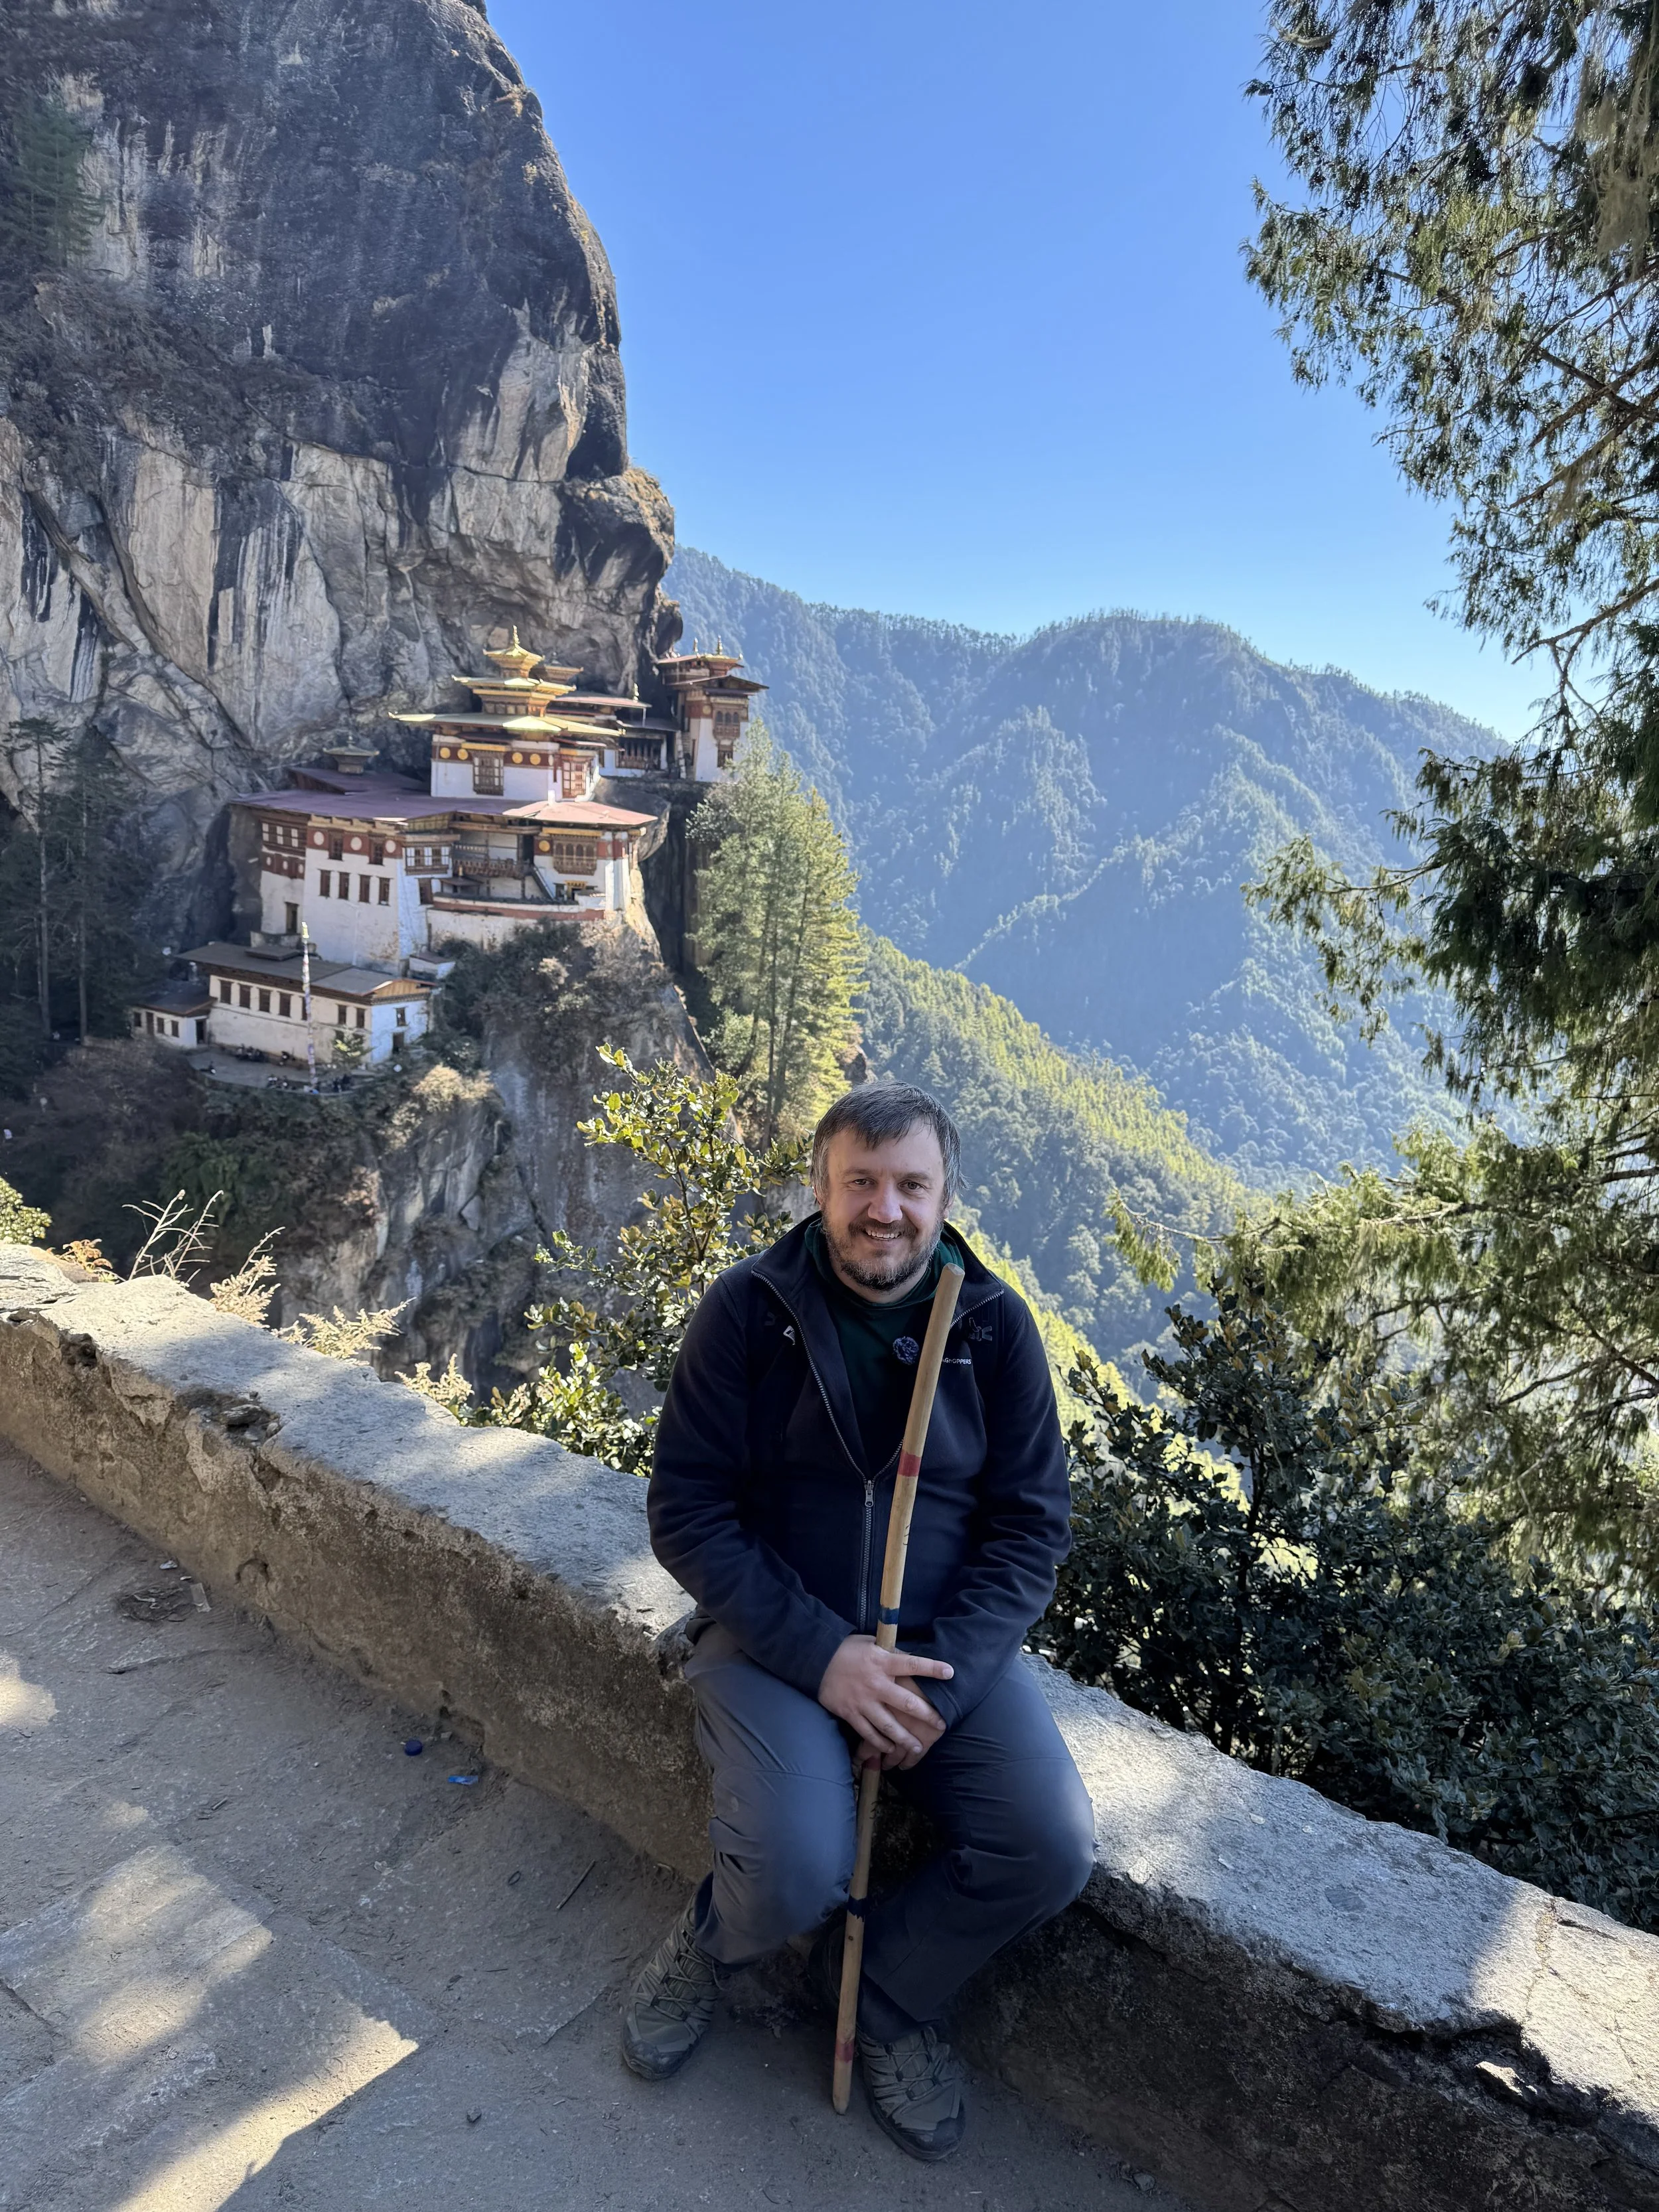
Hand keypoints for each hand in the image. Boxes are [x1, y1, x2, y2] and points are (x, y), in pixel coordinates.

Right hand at [817, 1635, 952, 1770]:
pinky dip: (880, 1743)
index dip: (932, 1668)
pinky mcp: (851, 1713)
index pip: (912, 1664)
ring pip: (889, 1725)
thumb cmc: (847, 1650)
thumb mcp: (872, 1644)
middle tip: (941, 1726)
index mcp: (882, 1662)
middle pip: (906, 1703)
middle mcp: (876, 1683)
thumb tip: (911, 1660)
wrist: (817, 1660)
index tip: (950, 1673)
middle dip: (927, 1715)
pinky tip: (891, 1749)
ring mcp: (863, 1701)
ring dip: (905, 1739)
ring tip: (918, 1747)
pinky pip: (868, 1733)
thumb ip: (890, 1654)